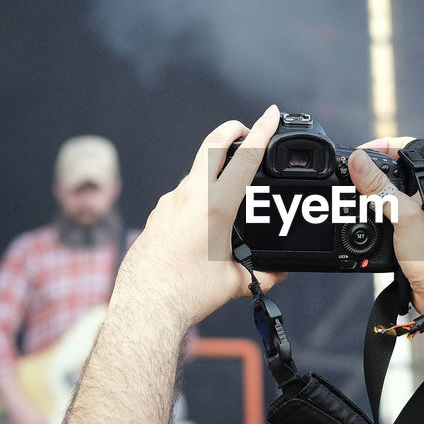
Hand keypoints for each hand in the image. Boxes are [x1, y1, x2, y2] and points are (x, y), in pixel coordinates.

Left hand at [113, 106, 285, 330]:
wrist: (144, 309)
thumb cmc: (186, 295)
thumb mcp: (233, 283)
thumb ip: (261, 274)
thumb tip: (278, 273)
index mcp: (213, 207)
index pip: (243, 158)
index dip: (261, 131)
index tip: (271, 114)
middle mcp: (187, 197)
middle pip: (211, 145)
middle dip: (232, 131)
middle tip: (246, 129)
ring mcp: (167, 204)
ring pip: (195, 174)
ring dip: (214, 171)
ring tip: (232, 189)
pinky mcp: (156, 217)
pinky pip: (181, 198)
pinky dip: (198, 198)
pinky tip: (204, 223)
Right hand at [349, 137, 423, 311]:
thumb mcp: (402, 215)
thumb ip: (379, 186)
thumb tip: (358, 161)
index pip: (404, 148)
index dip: (379, 147)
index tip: (356, 155)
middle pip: (393, 169)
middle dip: (369, 173)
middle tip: (349, 177)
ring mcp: (420, 210)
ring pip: (389, 192)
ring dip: (370, 195)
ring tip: (353, 198)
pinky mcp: (412, 228)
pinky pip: (388, 212)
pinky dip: (374, 213)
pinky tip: (364, 220)